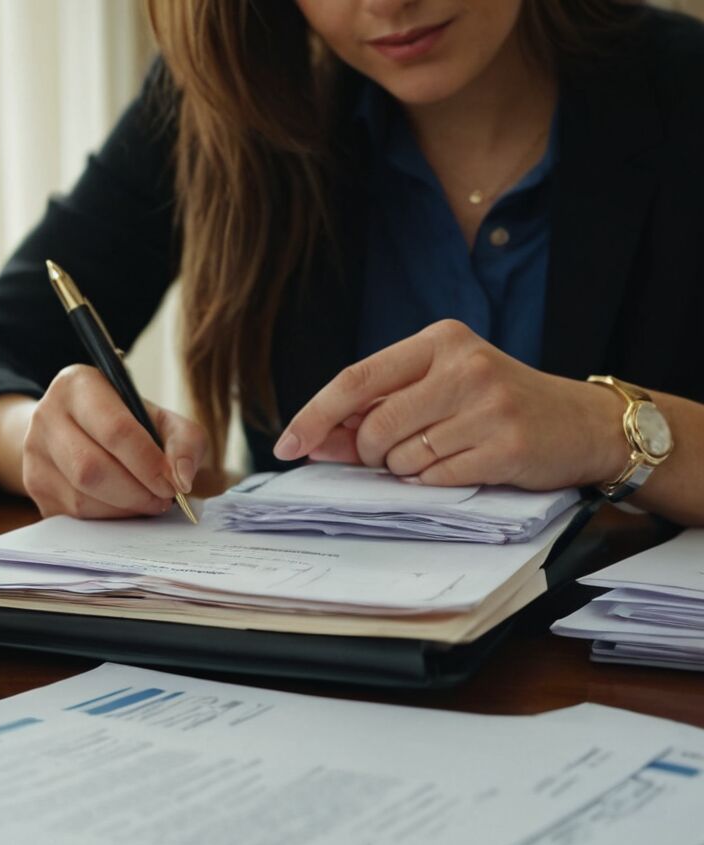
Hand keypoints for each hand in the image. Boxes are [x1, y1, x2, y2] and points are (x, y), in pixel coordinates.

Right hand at [18, 365, 205, 517]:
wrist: (76, 428)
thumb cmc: (126, 422)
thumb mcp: (161, 418)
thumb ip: (185, 441)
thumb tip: (182, 479)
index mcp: (78, 385)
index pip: (115, 430)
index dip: (149, 464)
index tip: (174, 484)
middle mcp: (46, 415)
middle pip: (92, 468)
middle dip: (136, 492)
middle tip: (163, 499)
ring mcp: (34, 453)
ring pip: (81, 497)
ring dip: (124, 509)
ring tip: (147, 501)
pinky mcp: (33, 486)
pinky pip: (73, 515)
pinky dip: (107, 518)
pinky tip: (123, 506)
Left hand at [272, 320, 628, 490]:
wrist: (580, 423)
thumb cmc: (496, 404)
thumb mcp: (441, 386)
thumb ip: (380, 406)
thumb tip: (315, 439)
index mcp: (439, 340)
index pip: (355, 379)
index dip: (314, 416)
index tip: (286, 445)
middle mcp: (463, 366)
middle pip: (374, 427)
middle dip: (368, 454)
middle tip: (391, 455)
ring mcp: (488, 405)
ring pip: (402, 457)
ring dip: (404, 469)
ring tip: (439, 453)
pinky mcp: (506, 446)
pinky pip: (436, 479)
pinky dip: (434, 482)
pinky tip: (461, 466)